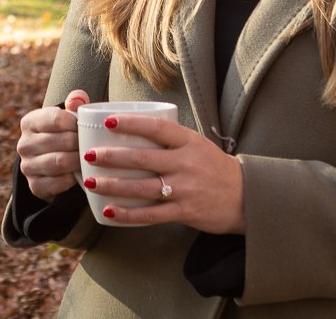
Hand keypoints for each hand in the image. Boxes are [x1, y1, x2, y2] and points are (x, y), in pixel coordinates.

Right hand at [16, 89, 89, 201]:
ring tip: (89, 158)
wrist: (54, 164)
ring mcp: (27, 166)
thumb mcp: (68, 116)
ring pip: (59, 162)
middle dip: (80, 143)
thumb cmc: (64, 134)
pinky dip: (72, 179)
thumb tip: (78, 99)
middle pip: (60, 141)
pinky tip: (78, 174)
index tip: (85, 126)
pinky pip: (58, 183)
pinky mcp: (35, 186)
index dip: (75, 123)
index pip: (56, 118)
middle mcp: (24, 144)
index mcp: (29, 122)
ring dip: (78, 161)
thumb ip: (75, 102)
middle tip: (92, 144)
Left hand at [80, 111, 245, 233]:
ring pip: (142, 187)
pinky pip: (151, 214)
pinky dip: (129, 214)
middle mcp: (185, 164)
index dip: (132, 124)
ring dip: (113, 185)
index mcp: (189, 142)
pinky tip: (110, 211)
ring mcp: (184, 189)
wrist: (247, 198)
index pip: (157, 128)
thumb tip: (134, 128)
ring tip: (91, 183)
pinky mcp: (184, 212)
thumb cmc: (215, 168)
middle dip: (112, 157)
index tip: (109, 121)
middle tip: (88, 155)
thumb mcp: (198, 145)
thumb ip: (171, 139)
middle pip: (142, 158)